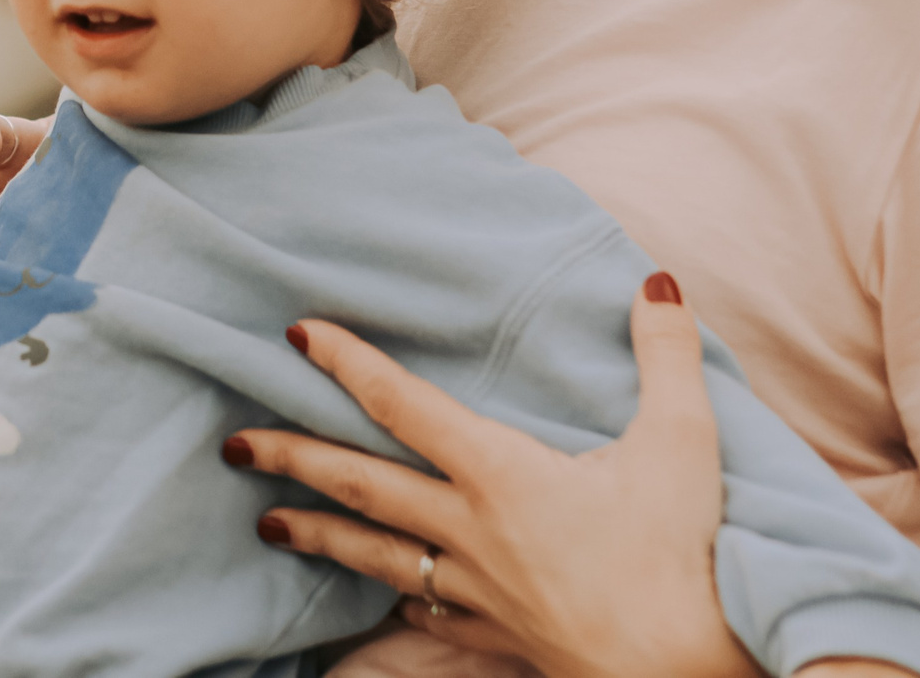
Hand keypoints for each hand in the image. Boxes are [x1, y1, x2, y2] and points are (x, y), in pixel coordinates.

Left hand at [227, 279, 756, 677]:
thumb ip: (666, 355)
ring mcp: (478, 590)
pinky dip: (398, 599)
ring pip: (375, 554)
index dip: (347, 364)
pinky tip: (385, 596)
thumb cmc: (683, 561)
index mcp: (500, 474)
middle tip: (231, 444)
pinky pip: (429, 613)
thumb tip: (656, 281)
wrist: (688, 677)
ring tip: (266, 523)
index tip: (297, 335)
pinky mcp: (497, 636)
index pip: (403, 405)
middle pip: (359, 484)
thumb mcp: (683, 443)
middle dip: (289, 457)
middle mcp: (471, 530)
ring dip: (317, 533)